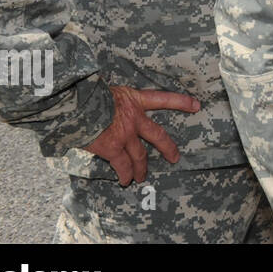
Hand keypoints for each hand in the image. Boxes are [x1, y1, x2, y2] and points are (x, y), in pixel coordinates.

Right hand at [83, 85, 200, 185]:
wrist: (76, 105)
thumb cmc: (87, 95)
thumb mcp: (107, 91)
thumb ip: (115, 101)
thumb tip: (108, 107)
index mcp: (134, 100)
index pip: (162, 99)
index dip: (180, 102)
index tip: (196, 105)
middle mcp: (134, 119)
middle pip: (158, 135)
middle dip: (168, 148)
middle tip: (174, 157)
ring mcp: (125, 135)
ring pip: (139, 156)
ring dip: (141, 168)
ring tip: (141, 177)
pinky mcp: (112, 148)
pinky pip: (122, 165)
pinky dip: (124, 174)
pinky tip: (125, 180)